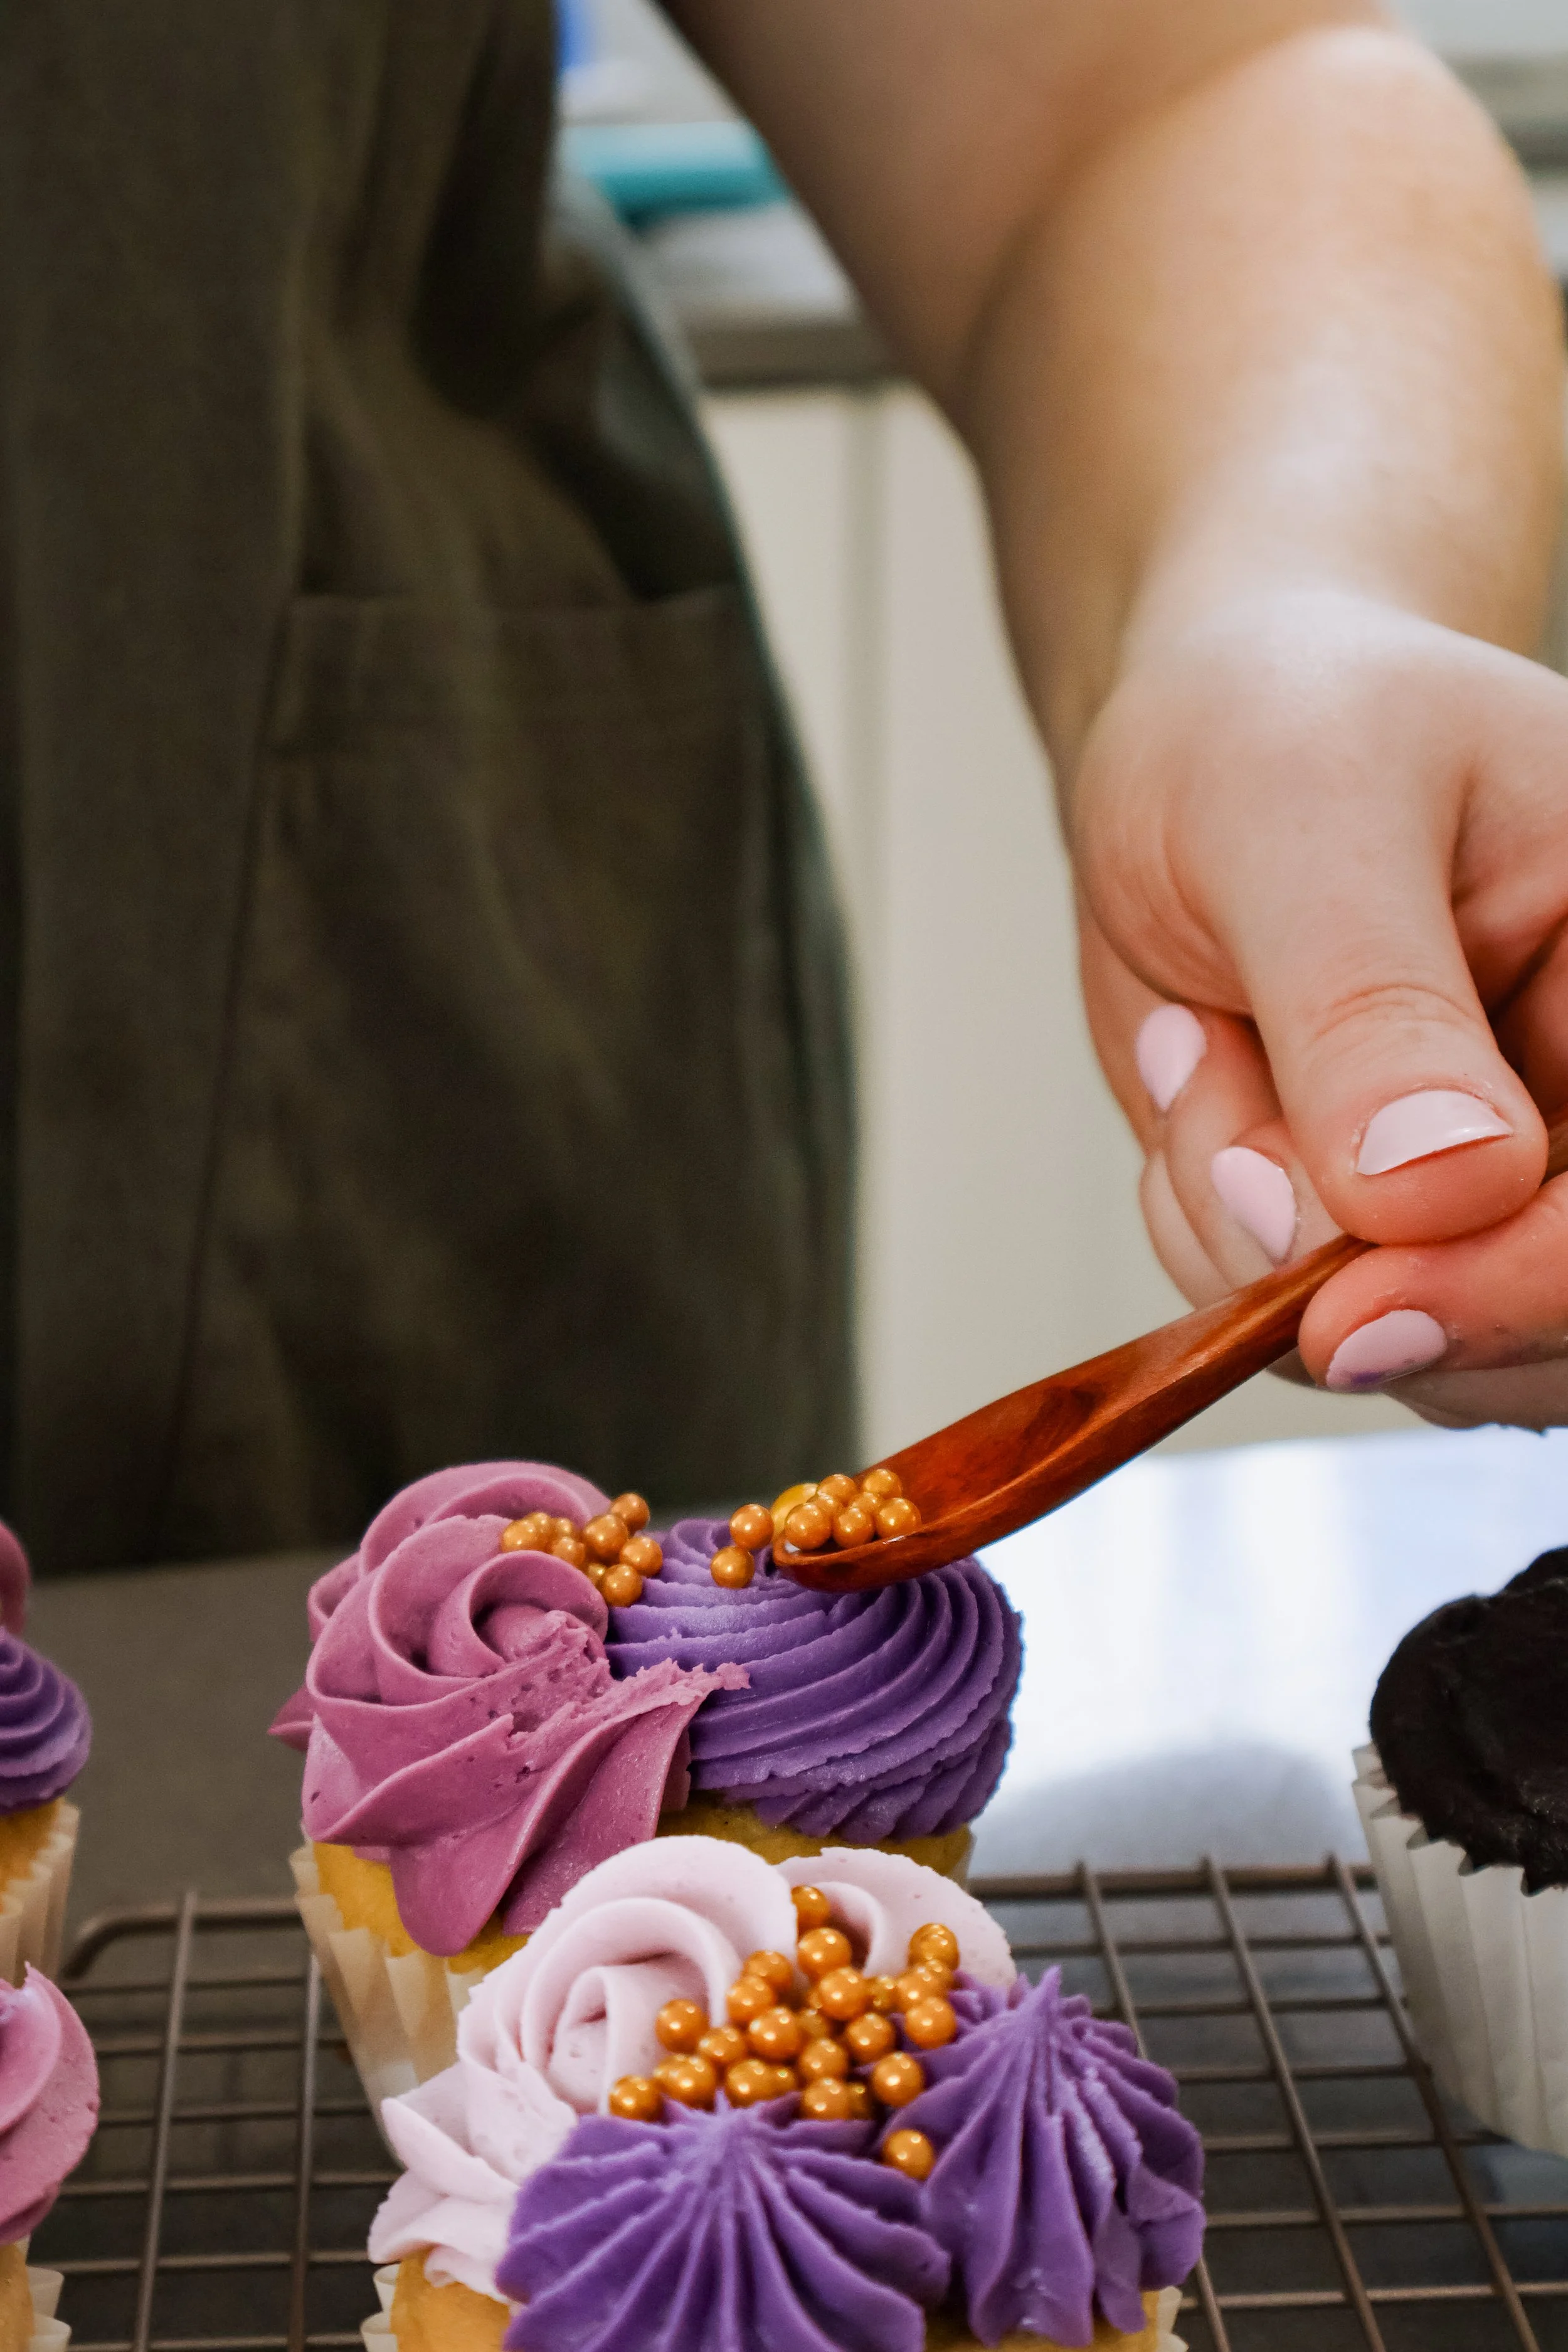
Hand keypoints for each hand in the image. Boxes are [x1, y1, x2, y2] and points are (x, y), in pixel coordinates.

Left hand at [1075, 585, 1567, 1427]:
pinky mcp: (1398, 1231)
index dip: (1512, 1290)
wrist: (1205, 747)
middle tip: (1216, 1101)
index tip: (1348, 1316)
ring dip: (1247, 1225)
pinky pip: (1294, 1315)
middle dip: (1337, 1257)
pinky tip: (1208, 1083)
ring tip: (1210, 1039)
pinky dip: (1209, 1226)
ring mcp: (1503, 1189)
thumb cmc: (1281, 724)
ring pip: (1397, 1340)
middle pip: (1538, 1328)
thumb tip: (1437, 1189)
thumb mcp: (1309, 812)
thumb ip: (1373, 1009)